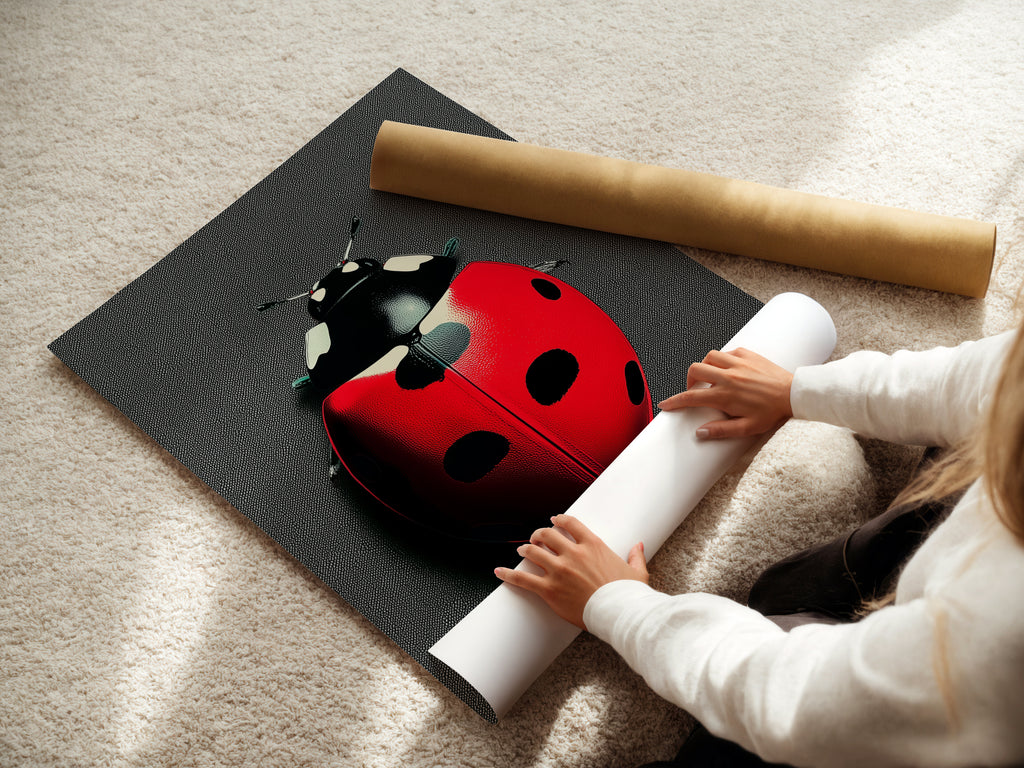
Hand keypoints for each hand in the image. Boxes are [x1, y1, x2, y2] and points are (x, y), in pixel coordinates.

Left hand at [494, 514, 647, 629]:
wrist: (620, 614)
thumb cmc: (628, 595)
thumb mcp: (636, 572)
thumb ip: (635, 556)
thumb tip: (638, 546)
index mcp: (593, 545)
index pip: (570, 524)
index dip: (559, 520)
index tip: (554, 521)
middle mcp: (573, 554)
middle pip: (547, 535)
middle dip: (539, 534)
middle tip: (536, 538)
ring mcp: (559, 571)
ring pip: (533, 552)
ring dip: (525, 550)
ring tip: (522, 551)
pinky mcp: (549, 589)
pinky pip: (523, 579)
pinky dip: (509, 574)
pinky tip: (499, 572)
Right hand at [657, 347, 793, 439]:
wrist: (794, 394)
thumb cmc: (773, 412)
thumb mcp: (747, 428)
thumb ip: (721, 431)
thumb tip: (700, 432)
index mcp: (725, 395)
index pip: (691, 397)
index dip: (674, 401)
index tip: (665, 405)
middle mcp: (728, 376)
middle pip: (695, 370)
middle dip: (689, 380)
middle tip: (695, 390)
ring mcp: (738, 363)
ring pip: (709, 357)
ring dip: (705, 366)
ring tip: (711, 378)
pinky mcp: (748, 354)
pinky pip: (727, 352)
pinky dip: (723, 359)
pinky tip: (728, 369)